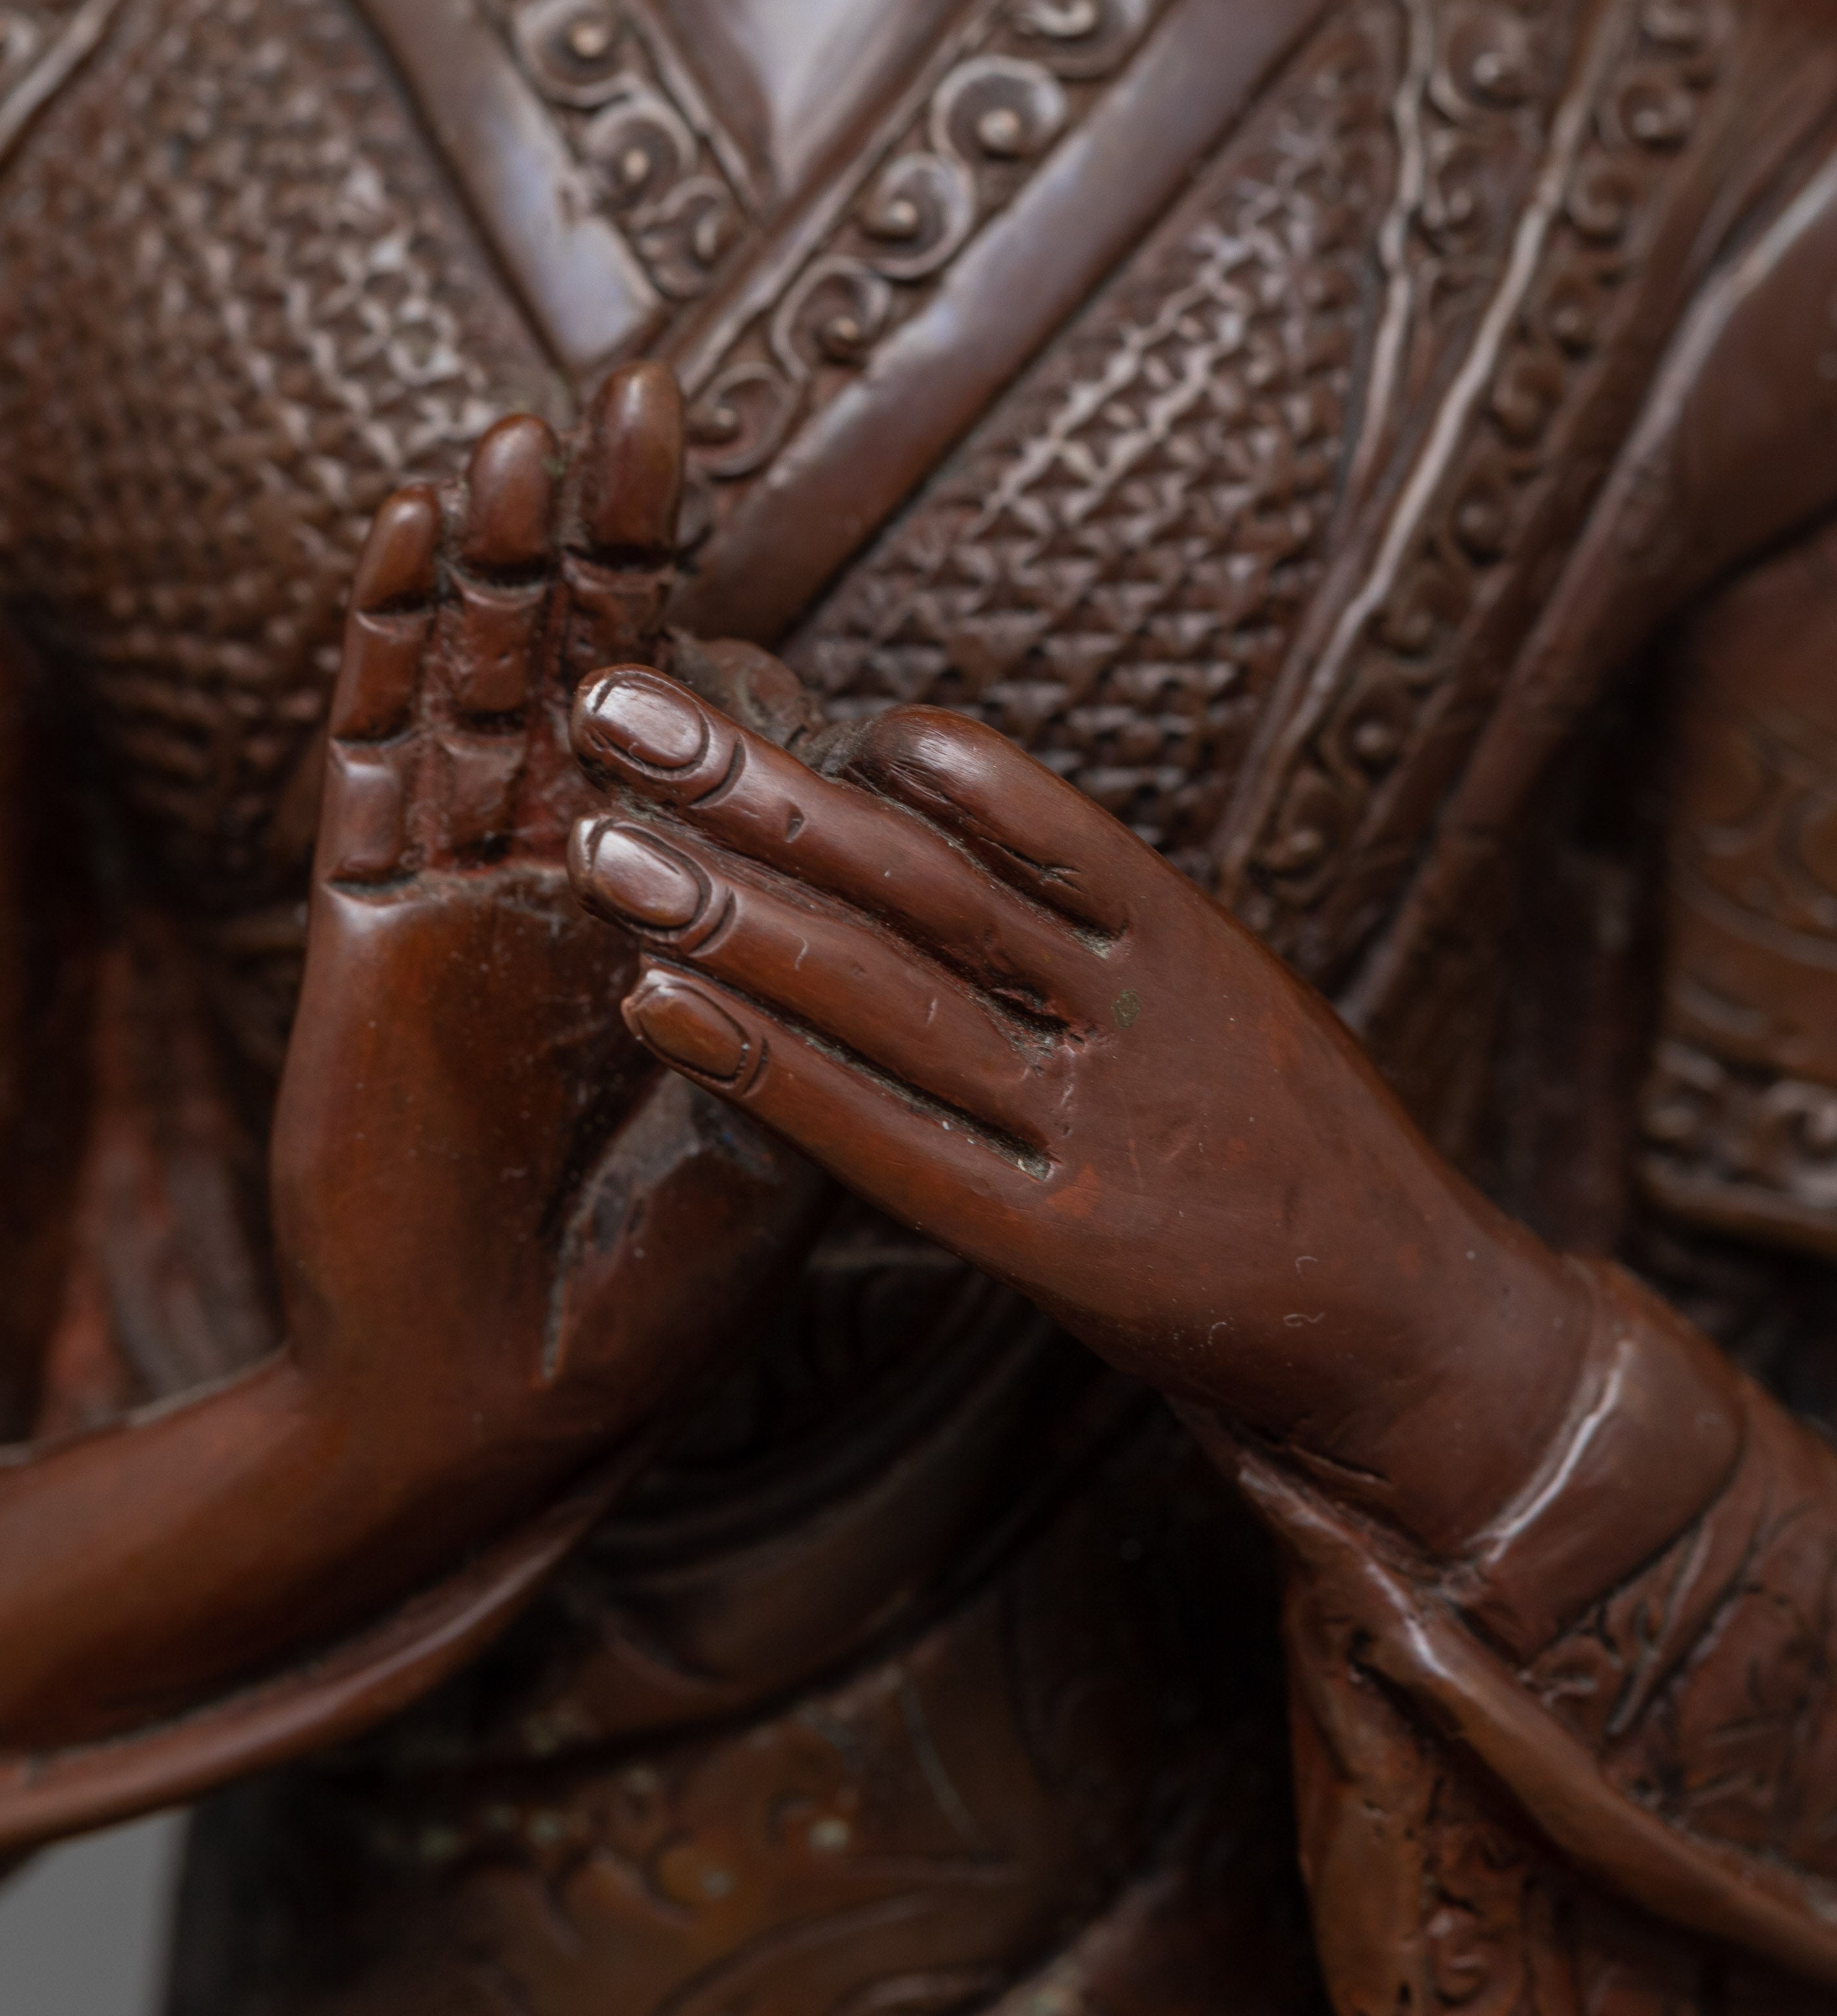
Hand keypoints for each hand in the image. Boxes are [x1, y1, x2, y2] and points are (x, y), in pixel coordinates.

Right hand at [273, 371, 821, 1486]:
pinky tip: (415, 539)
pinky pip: (371, 764)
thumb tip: (907, 863)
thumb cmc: (646, 1286)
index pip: (677, 715)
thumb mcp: (787, 1118)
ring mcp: (450, 896)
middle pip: (574, 665)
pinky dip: (390, 648)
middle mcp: (548, 879)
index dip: (696, 592)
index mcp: (653, 910)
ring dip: (495, 562)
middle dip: (601, 531)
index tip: (727, 477)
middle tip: (638, 390)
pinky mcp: (362, 933)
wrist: (497, 1405)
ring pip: (470, 688)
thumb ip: (823, 987)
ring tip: (523, 434)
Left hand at [568, 673, 1594, 1551]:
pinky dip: (770, 1072)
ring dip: (733, 914)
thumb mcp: (1227, 993)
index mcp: (1180, 934)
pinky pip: (888, 1146)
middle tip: (613, 708)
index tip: (755, 688)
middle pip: (916, 879)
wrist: (1417, 1327)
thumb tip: (927, 805)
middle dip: (753, 787)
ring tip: (597, 845)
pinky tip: (659, 1005)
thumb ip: (1093, 917)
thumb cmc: (1301, 1148)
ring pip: (889, 996)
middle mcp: (1131, 1013)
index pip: (1010, 808)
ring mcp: (1092, 1128)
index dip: (863, 742)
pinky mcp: (1055, 1245)